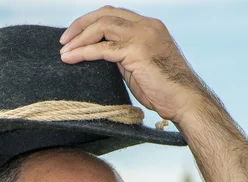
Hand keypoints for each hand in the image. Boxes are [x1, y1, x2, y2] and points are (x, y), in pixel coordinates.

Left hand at [60, 6, 209, 124]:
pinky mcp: (137, 51)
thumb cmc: (164, 91)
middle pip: (105, 14)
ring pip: (102, 27)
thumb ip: (123, 57)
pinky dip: (84, 52)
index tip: (75, 36)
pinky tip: (71, 59)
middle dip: (80, 25)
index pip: (114, 15)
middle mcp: (146, 25)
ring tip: (64, 51)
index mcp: (148, 26)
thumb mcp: (139, 67)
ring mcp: (142, 36)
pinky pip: (103, 48)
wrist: (184, 100)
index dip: (91, 22)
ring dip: (79, 37)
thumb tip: (101, 56)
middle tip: (63, 41)